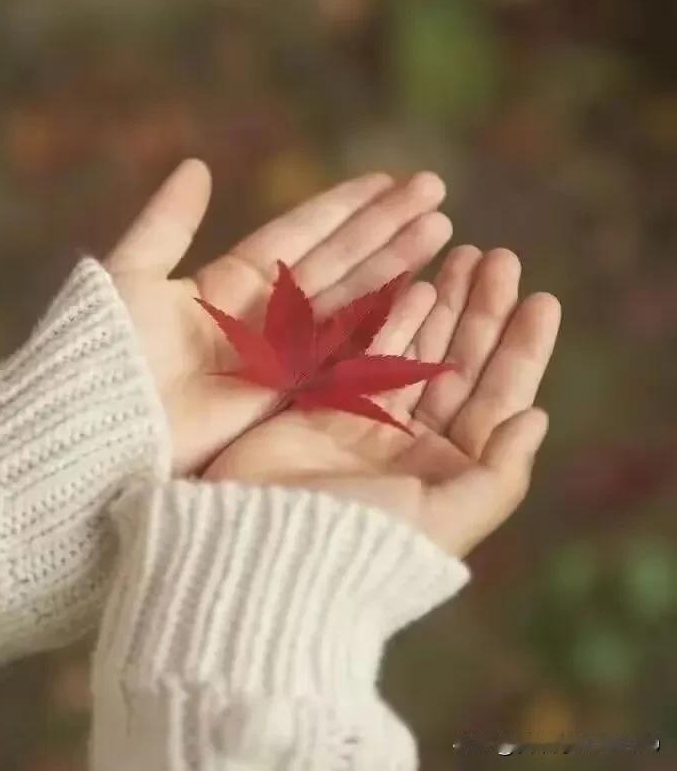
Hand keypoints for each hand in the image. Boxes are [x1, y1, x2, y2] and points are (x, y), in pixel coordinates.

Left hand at [104, 158, 451, 473]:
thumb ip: (167, 221)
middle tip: (435, 189)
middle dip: (385, 225)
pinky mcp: (292, 391)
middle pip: (337, 258)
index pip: (300, 232)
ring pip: (351, 297)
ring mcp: (283, 352)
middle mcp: (265, 314)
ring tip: (441, 226)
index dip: (343, 205)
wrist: (102, 426)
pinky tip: (421, 288)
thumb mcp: (132, 271)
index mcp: (229, 281)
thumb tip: (197, 165)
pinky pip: (346, 347)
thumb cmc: (106, 349)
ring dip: (395, 261)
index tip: (387, 179)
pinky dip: (383, 319)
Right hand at [202, 246, 561, 558]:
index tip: (542, 298)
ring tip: (465, 255)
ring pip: (416, 346)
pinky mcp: (322, 403)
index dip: (522, 349)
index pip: (498, 398)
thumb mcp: (445, 521)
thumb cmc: (362, 544)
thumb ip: (499, 475)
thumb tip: (536, 418)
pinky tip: (415, 282)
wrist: (266, 553)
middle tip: (499, 258)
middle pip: (458, 362)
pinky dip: (391, 316)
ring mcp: (367, 418)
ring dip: (443, 302)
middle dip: (481, 311)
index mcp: (449, 470)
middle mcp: (413, 441)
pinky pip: (364, 348)